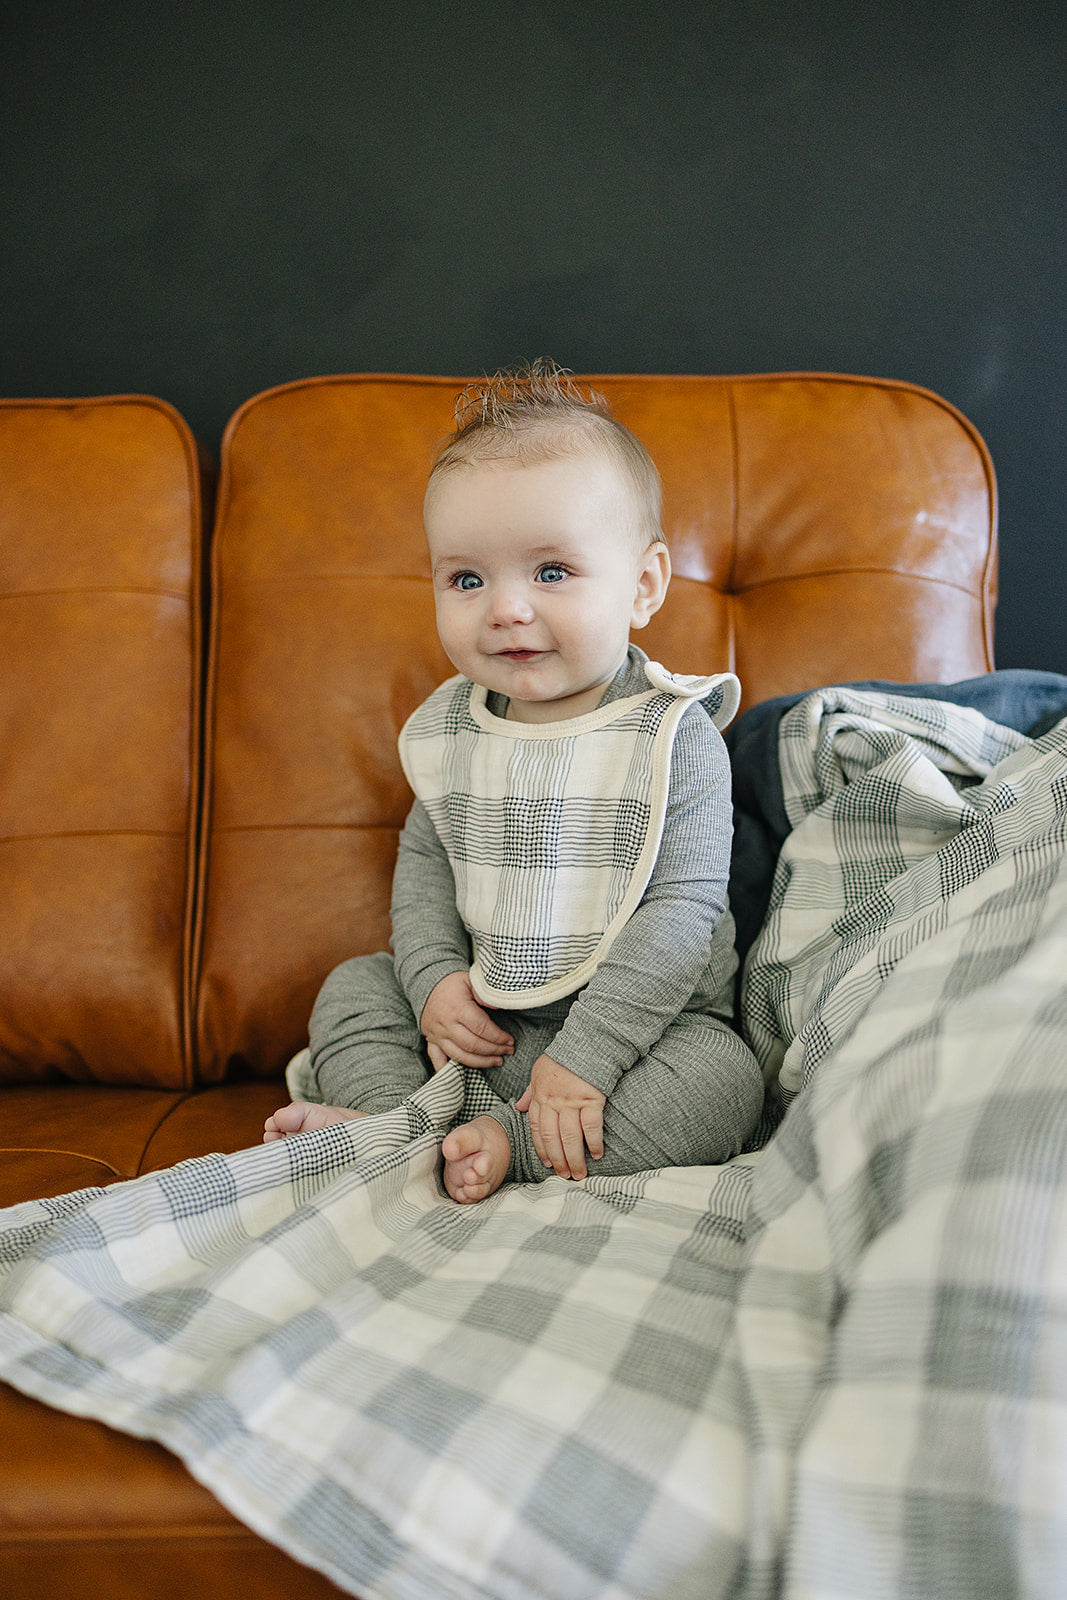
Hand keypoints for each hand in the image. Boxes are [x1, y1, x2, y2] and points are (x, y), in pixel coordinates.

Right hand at [420, 971, 513, 1071]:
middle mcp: (446, 1024)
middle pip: (473, 1045)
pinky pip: (438, 1060)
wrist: (426, 985)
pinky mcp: (431, 1041)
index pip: (482, 1028)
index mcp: (458, 1008)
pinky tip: (463, 1074)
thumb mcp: (470, 980)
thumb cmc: (453, 984)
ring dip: (480, 1062)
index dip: (498, 1037)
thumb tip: (499, 1006)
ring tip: (496, 1061)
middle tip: (508, 1051)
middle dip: (493, 1051)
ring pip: (459, 1056)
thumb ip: (485, 994)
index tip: (510, 1040)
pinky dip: (449, 1070)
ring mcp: (437, 1035)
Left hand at [516, 1054, 604, 1179]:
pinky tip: (597, 1154)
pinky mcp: (591, 1099)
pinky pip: (591, 1126)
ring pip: (570, 1137)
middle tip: (565, 1176)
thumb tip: (518, 1107)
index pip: (537, 1129)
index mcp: (540, 1096)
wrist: (586, 1043)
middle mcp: (553, 1102)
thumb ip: (529, 1092)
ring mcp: (572, 1101)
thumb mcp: (538, 1072)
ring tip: (579, 1173)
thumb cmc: (562, 1058)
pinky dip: (594, 1142)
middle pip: (553, 1138)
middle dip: (559, 1161)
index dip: (542, 1149)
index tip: (548, 1164)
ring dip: (575, 1159)